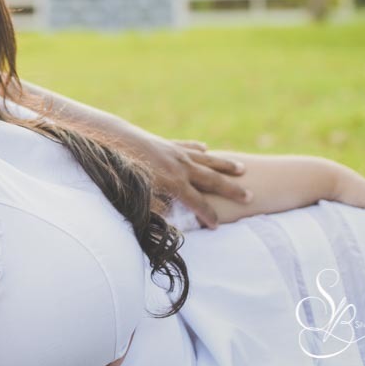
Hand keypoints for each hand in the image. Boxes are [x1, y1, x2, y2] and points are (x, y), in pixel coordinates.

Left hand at [132, 135, 251, 229]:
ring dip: (224, 165)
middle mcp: (181, 166)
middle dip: (231, 189)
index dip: (208, 216)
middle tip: (249, 196)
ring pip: (206, 159)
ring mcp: (176, 152)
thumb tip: (167, 222)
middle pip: (212, 180)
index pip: (198, 203)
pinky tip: (205, 148)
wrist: (115, 139)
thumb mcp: (140, 196)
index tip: (217, 226)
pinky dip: (198, 148)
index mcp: (175, 183)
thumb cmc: (125, 171)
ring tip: (241, 169)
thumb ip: (155, 211)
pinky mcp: (167, 142)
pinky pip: (187, 146)